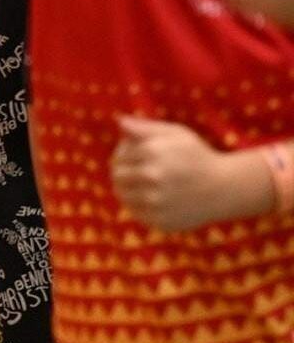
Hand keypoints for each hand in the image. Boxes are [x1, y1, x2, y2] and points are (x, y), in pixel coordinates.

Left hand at [111, 117, 272, 231]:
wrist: (225, 188)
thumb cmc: (198, 156)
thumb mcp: (175, 133)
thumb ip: (143, 127)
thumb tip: (119, 121)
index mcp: (152, 152)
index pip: (119, 157)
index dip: (124, 157)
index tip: (136, 158)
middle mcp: (151, 176)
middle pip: (117, 176)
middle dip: (122, 173)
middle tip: (136, 172)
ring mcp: (155, 201)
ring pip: (123, 196)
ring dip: (128, 190)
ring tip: (144, 185)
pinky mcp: (160, 221)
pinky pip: (136, 213)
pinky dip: (139, 207)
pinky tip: (153, 199)